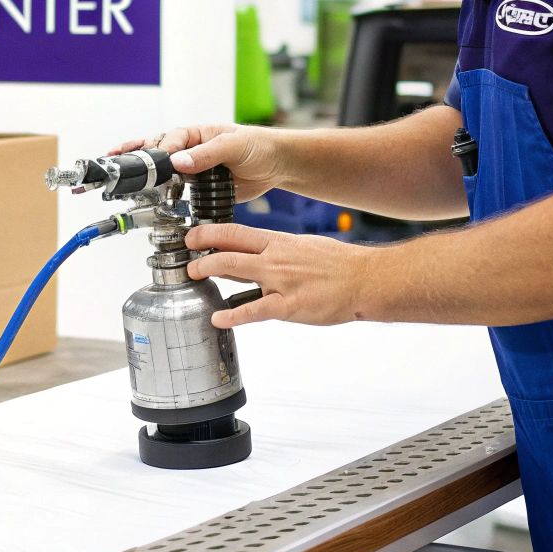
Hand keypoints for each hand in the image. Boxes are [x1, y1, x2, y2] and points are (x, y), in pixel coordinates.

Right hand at [108, 124, 289, 202]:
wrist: (277, 165)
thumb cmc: (258, 146)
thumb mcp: (233, 145)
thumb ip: (206, 154)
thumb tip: (178, 161)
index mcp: (195, 133)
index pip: (167, 141)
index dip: (156, 152)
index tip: (150, 164)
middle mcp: (189, 150)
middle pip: (154, 152)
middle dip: (132, 156)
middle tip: (110, 161)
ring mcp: (192, 169)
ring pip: (161, 172)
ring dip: (141, 177)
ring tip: (120, 182)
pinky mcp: (198, 187)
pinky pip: (175, 191)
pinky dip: (160, 196)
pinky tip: (147, 201)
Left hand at [184, 223, 371, 328]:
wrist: (365, 279)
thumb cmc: (339, 264)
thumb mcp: (304, 247)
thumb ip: (279, 251)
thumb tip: (258, 254)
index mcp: (280, 242)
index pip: (236, 232)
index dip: (209, 232)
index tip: (192, 235)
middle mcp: (276, 258)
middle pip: (228, 249)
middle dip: (201, 252)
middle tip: (186, 259)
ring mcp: (281, 281)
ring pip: (234, 270)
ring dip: (208, 271)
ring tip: (194, 277)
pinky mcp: (289, 306)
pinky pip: (254, 311)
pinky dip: (232, 316)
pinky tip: (218, 319)